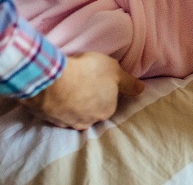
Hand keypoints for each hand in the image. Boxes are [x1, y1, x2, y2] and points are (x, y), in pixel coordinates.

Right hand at [19, 52, 143, 129]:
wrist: (53, 81)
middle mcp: (89, 121)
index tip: (96, 78)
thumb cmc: (88, 72)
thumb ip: (129, 82)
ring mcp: (68, 122)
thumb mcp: (115, 71)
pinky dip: (56, 104)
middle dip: (88, 99)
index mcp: (106, 111)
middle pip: (91, 110)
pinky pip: (56, 113)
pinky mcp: (50, 120)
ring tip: (66, 88)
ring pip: (73, 113)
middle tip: (81, 82)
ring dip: (72, 103)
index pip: (109, 101)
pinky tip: (54, 93)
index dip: (103, 88)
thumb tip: (141, 89)